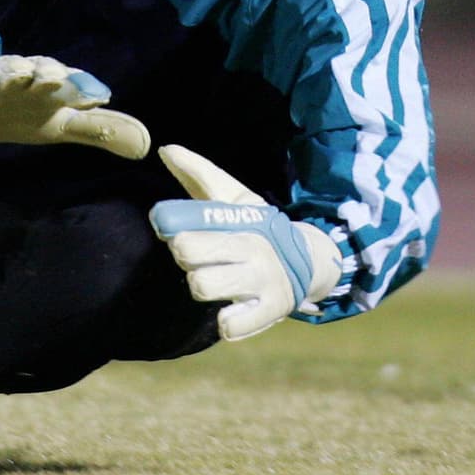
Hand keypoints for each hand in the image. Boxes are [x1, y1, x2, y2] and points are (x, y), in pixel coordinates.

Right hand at [0, 54, 150, 158]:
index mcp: (54, 87)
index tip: (100, 95)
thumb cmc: (29, 112)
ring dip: (14, 69)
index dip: (85, 88)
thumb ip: (100, 131)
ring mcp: (0, 81)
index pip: (73, 83)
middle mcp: (30, 78)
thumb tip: (146, 146)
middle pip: (42, 69)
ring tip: (21, 71)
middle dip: (49, 71)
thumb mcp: (63, 124)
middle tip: (56, 76)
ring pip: (8, 69)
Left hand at [149, 144, 342, 340]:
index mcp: (239, 217)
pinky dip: (225, 321)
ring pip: (202, 285)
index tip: (163, 223)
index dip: (167, 221)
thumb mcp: (232, 196)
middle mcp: (250, 246)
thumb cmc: (256, 226)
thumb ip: (197, 173)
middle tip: (196, 255)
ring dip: (200, 284)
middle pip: (187, 251)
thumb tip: (166, 149)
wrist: (310, 258)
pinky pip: (231, 325)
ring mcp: (261, 280)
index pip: (191, 216)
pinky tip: (228, 309)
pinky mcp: (271, 310)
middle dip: (183, 253)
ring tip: (213, 279)